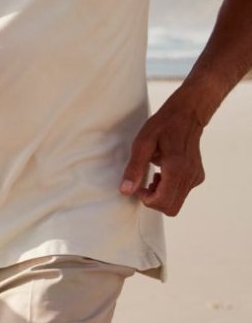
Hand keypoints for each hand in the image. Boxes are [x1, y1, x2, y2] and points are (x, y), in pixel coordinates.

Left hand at [121, 99, 208, 215]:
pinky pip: (182, 193)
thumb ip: (134, 169)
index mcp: (177, 168)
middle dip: (154, 200)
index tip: (139, 186)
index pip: (163, 202)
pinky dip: (169, 189)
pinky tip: (163, 173)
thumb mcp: (142, 144)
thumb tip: (125, 191)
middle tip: (146, 183)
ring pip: (177, 202)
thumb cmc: (162, 126)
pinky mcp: (198, 176)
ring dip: (161, 195)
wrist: (187, 115)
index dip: (147, 200)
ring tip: (154, 175)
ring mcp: (196, 177)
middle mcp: (190, 176)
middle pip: (171, 208)